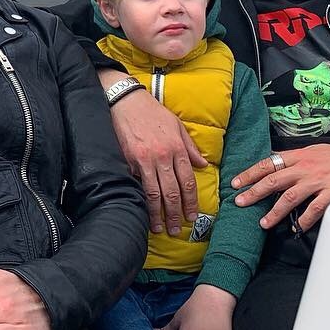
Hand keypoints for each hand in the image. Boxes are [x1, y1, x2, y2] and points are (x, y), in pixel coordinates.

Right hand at [99, 69, 205, 235]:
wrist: (126, 100)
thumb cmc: (152, 111)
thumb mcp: (177, 125)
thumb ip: (190, 147)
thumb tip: (203, 165)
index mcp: (177, 148)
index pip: (188, 181)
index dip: (190, 202)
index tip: (191, 215)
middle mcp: (163, 156)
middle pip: (172, 192)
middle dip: (175, 214)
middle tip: (176, 229)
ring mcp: (144, 159)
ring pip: (154, 193)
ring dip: (157, 213)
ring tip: (158, 228)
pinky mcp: (129, 160)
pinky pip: (136, 184)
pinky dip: (140, 199)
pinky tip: (142, 211)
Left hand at [232, 141, 329, 230]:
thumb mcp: (316, 151)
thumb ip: (298, 160)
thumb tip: (279, 165)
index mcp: (300, 156)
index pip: (268, 163)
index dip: (250, 173)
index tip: (236, 182)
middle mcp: (307, 167)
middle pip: (273, 180)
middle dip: (253, 192)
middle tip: (239, 202)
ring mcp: (320, 180)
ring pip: (290, 197)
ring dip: (274, 211)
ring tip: (263, 223)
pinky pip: (315, 209)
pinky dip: (304, 219)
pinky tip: (297, 227)